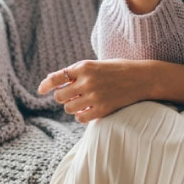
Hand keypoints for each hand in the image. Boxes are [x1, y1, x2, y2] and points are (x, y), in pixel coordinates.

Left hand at [37, 59, 154, 122]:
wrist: (142, 78)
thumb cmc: (117, 69)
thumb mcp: (96, 65)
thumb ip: (76, 72)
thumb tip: (51, 81)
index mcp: (85, 66)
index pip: (57, 77)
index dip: (46, 85)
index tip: (40, 90)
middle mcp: (87, 81)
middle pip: (60, 96)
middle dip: (62, 97)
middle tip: (70, 96)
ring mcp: (95, 96)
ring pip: (68, 108)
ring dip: (71, 106)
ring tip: (81, 102)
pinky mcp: (102, 109)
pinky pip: (80, 118)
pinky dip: (80, 115)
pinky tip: (87, 110)